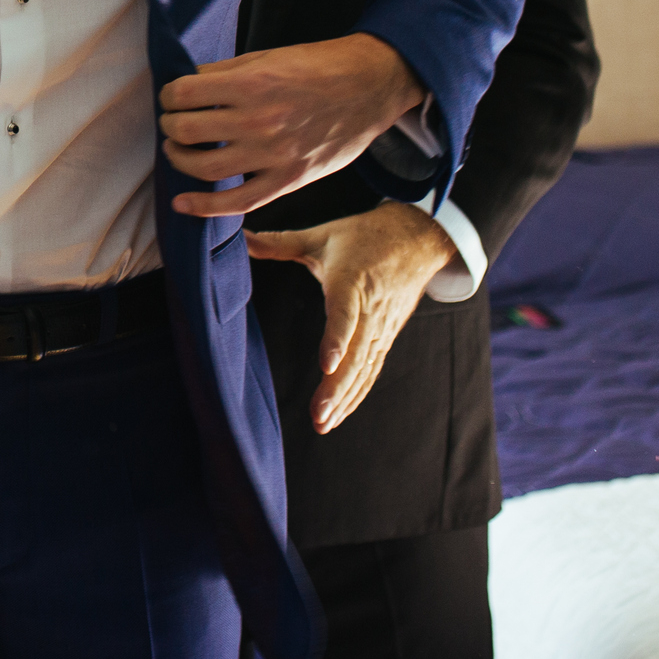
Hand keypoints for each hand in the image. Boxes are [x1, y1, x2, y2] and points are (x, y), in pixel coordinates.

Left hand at [158, 34, 424, 216]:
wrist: (370, 86)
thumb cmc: (319, 67)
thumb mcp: (268, 56)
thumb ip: (224, 72)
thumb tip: (185, 85)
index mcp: (252, 84)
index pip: (185, 94)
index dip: (169, 94)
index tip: (171, 96)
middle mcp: (259, 121)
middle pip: (187, 131)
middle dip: (170, 125)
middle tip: (172, 121)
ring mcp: (274, 155)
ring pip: (204, 168)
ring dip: (179, 160)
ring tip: (177, 149)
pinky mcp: (288, 179)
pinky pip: (239, 202)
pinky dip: (205, 207)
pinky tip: (183, 203)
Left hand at [246, 202, 457, 432]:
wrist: (418, 240)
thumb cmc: (365, 236)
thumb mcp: (323, 235)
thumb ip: (280, 243)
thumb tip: (240, 237)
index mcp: (352, 281)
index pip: (345, 314)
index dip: (337, 339)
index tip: (326, 364)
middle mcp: (370, 309)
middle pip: (356, 353)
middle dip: (338, 387)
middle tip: (319, 415)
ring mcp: (381, 327)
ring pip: (364, 368)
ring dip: (345, 398)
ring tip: (323, 423)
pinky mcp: (386, 337)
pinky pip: (372, 370)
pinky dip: (357, 394)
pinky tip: (339, 415)